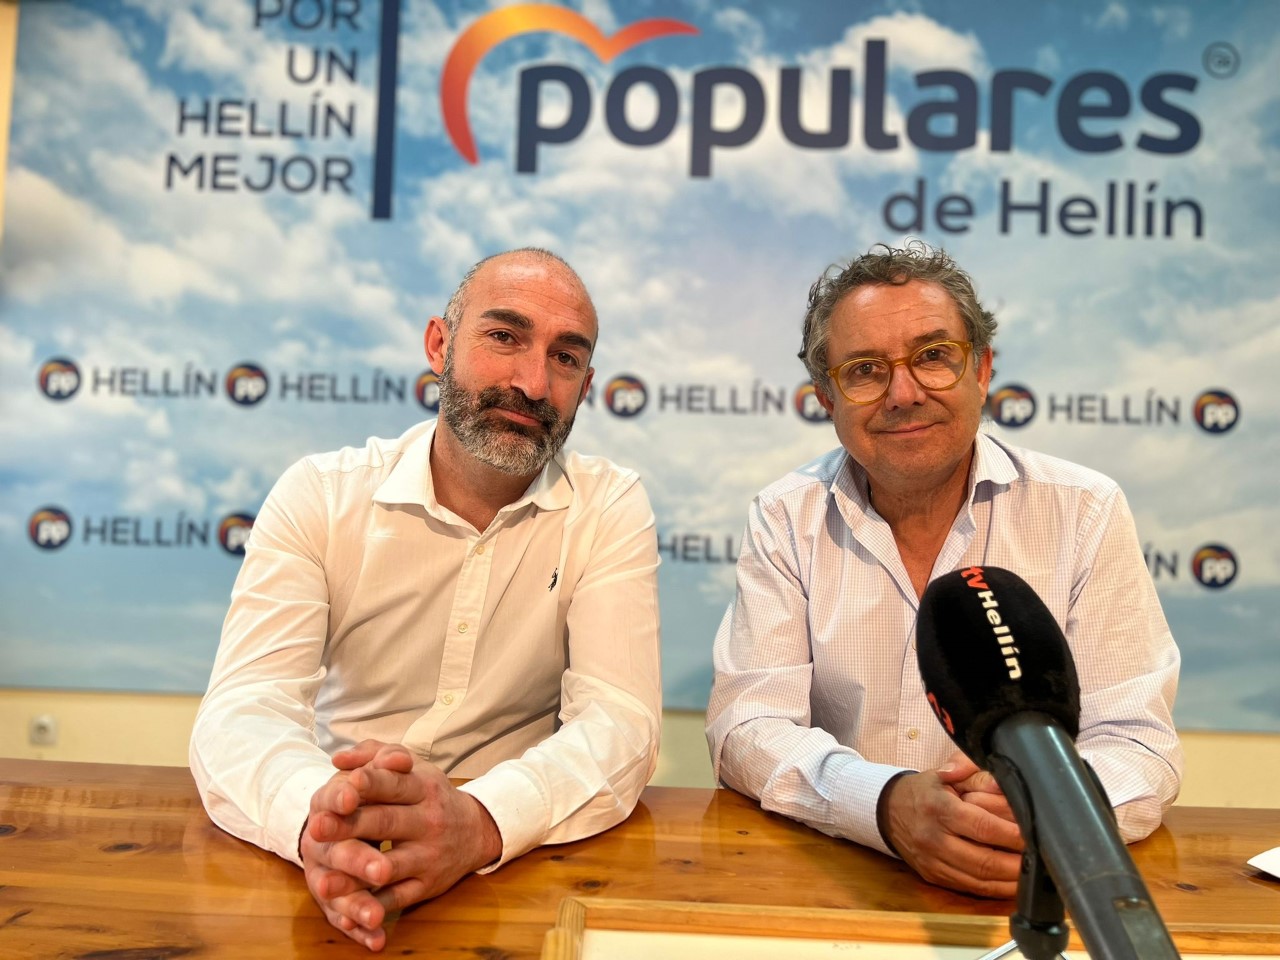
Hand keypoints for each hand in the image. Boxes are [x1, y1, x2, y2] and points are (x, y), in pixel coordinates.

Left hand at [300, 740, 502, 950]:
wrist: (475, 831)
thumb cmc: (430, 795)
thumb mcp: (414, 767)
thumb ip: (375, 754)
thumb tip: (338, 759)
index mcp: (424, 788)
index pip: (394, 784)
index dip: (370, 783)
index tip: (345, 784)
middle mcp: (429, 821)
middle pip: (386, 822)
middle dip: (350, 826)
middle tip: (316, 827)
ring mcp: (428, 856)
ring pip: (390, 866)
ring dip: (356, 875)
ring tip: (324, 881)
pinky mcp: (427, 886)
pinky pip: (396, 898)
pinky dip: (371, 905)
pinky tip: (346, 910)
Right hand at [879, 755, 1023, 897]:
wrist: (889, 811)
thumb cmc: (925, 791)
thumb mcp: (945, 772)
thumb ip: (972, 769)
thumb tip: (998, 779)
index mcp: (938, 808)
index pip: (983, 827)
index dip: (1012, 835)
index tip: (1033, 834)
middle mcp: (933, 838)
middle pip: (984, 860)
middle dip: (1017, 863)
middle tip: (1040, 857)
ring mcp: (933, 861)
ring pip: (980, 880)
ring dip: (1010, 880)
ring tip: (1032, 872)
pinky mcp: (934, 877)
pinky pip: (971, 888)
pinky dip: (996, 889)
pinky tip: (1013, 883)